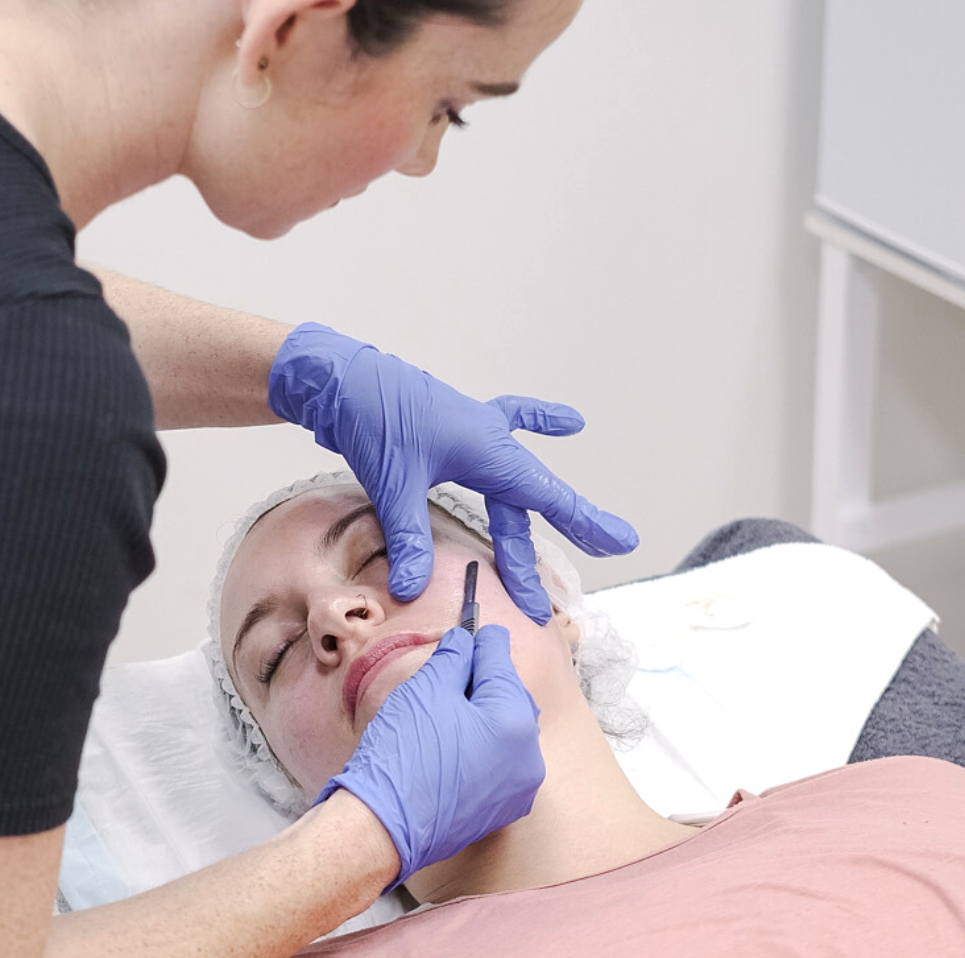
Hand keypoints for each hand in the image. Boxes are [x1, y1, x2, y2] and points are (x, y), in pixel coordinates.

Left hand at [267, 322, 639, 622]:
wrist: (342, 376)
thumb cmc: (371, 417)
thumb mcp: (392, 482)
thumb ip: (408, 537)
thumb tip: (411, 589)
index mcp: (487, 450)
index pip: (545, 496)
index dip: (584, 522)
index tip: (622, 542)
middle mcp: (490, 440)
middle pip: (530, 501)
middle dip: (552, 544)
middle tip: (570, 584)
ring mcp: (476, 430)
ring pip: (515, 483)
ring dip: (534, 516)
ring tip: (568, 546)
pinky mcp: (456, 426)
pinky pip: (508, 423)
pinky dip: (539, 421)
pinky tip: (570, 423)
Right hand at [314, 626, 543, 890]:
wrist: (382, 826)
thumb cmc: (403, 752)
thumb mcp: (426, 688)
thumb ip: (453, 657)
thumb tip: (466, 641)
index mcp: (514, 719)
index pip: (501, 662)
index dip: (482, 641)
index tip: (476, 628)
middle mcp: (528, 756)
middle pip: (509, 698)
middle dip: (485, 680)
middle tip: (455, 667)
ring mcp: (518, 788)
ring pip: (506, 733)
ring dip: (485, 715)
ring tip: (450, 707)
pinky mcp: (501, 811)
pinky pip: (499, 764)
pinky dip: (483, 747)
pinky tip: (454, 743)